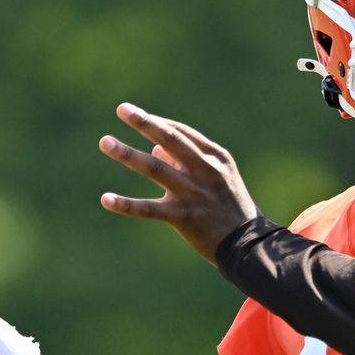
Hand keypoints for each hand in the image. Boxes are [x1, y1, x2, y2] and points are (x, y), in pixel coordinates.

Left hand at [98, 103, 259, 260]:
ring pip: (155, 169)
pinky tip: (106, 199)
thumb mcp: (219, 178)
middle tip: (122, 109)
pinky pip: (149, 209)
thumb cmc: (230, 209)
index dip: (157, 122)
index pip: (182, 132)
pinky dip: (126, 204)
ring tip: (105, 142)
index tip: (134, 114)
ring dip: (128, 154)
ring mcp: (194, 194)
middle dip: (145, 123)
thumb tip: (154, 148)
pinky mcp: (184, 218)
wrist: (249, 245)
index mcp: (216, 158)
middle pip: (170, 140)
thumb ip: (188, 161)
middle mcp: (206, 171)